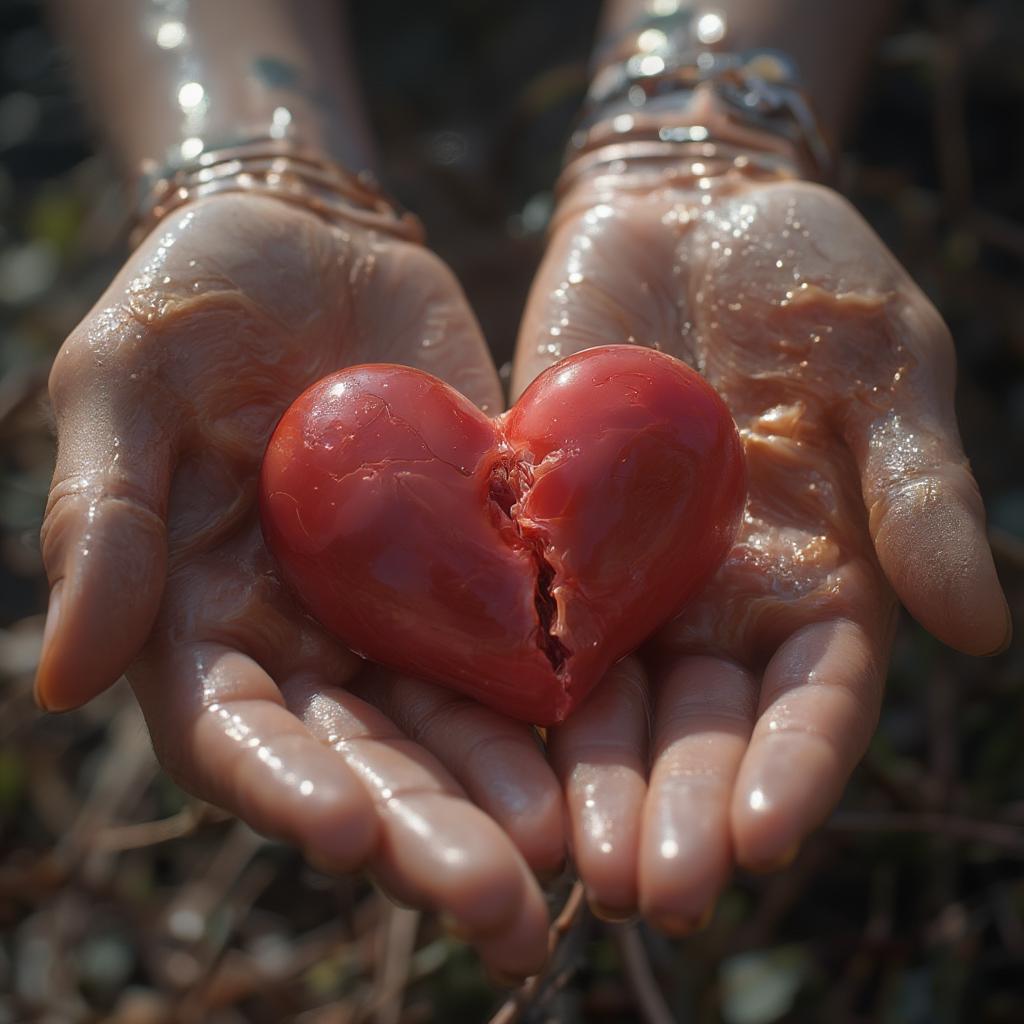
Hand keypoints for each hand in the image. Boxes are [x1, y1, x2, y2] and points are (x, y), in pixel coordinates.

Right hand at [39, 193, 563, 976]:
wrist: (315, 237)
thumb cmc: (196, 295)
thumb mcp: (124, 380)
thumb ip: (102, 521)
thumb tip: (60, 679)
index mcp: (203, 620)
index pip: (237, 735)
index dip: (285, 789)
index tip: (344, 833)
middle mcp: (307, 640)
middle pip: (362, 763)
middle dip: (425, 839)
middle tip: (500, 914)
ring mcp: (399, 609)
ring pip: (452, 728)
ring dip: (505, 802)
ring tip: (563, 867)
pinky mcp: (479, 564)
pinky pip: (521, 643)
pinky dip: (559, 701)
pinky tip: (606, 752)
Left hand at [513, 169, 1009, 926]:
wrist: (685, 207)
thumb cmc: (806, 274)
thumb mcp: (886, 364)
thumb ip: (922, 491)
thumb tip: (980, 626)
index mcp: (819, 576)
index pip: (815, 699)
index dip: (793, 770)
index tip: (760, 841)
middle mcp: (721, 598)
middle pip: (704, 727)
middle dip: (681, 809)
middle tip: (646, 895)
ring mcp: (627, 572)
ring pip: (612, 702)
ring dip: (595, 785)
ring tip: (573, 864)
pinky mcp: (545, 532)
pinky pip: (528, 622)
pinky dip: (513, 690)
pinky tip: (488, 755)